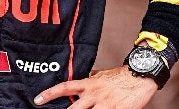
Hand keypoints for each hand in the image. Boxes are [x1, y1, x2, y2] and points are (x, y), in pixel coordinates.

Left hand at [34, 66, 157, 107]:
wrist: (141, 75)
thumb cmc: (122, 76)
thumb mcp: (102, 75)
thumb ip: (90, 79)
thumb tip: (80, 80)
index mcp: (89, 84)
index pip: (65, 88)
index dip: (50, 94)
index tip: (37, 100)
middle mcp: (94, 94)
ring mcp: (105, 105)